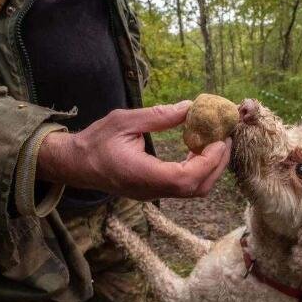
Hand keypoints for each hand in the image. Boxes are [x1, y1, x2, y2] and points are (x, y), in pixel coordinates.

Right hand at [37, 101, 231, 199]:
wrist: (76, 164)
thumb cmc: (96, 141)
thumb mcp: (125, 121)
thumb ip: (158, 116)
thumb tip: (189, 107)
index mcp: (143, 175)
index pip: (186, 178)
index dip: (209, 162)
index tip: (219, 141)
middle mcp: (152, 190)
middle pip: (197, 188)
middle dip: (217, 165)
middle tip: (226, 138)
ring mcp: (154, 193)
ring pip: (193, 190)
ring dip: (210, 168)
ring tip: (215, 142)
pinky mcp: (154, 191)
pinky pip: (184, 186)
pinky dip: (199, 170)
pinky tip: (197, 149)